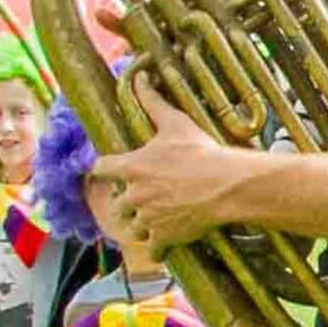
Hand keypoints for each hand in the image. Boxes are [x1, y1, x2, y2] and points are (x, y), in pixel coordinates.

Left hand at [111, 79, 253, 248]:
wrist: (226, 185)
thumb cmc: (200, 153)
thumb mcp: (175, 123)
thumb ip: (153, 102)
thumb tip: (140, 76)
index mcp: (131, 167)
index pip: (101, 169)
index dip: (105, 171)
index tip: (110, 173)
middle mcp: (133, 195)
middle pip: (117, 205)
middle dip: (128, 204)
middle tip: (144, 201)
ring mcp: (147, 218)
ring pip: (133, 228)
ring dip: (141, 226)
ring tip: (155, 222)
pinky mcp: (164, 237)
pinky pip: (152, 250)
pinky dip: (158, 249)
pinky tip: (165, 246)